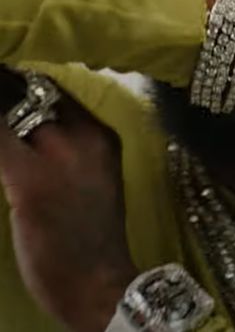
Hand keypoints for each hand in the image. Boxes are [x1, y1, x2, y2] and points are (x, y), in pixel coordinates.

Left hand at [0, 77, 136, 331]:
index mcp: (101, 135)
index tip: (7, 77)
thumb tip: (30, 129)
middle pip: (32, 94)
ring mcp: (59, 155)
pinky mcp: (30, 179)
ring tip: (3, 140)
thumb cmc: (93, 234)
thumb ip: (69, 150)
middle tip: (1, 92)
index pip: (57, 92)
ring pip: (8, 112)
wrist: (100, 280)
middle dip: (6, 93)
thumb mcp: (94, 180)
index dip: (24, 83)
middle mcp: (85, 135)